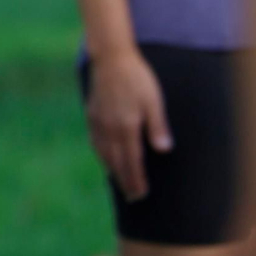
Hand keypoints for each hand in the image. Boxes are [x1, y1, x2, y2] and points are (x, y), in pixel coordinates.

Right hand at [86, 49, 172, 200]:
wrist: (111, 58)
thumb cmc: (137, 77)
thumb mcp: (153, 100)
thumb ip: (157, 126)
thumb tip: (164, 150)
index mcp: (126, 126)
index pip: (132, 161)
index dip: (137, 179)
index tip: (141, 194)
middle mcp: (110, 128)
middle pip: (117, 162)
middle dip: (125, 181)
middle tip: (132, 198)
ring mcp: (98, 122)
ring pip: (104, 154)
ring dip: (112, 171)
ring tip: (119, 183)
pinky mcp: (92, 114)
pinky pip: (95, 142)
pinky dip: (101, 155)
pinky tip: (105, 158)